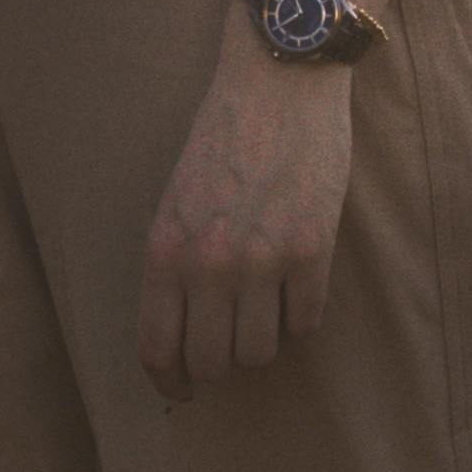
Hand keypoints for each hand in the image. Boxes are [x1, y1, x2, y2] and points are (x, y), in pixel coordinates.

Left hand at [138, 17, 353, 399]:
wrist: (280, 80)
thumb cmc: (224, 136)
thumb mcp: (176, 200)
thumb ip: (176, 263)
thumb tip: (183, 330)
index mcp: (166, 250)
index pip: (157, 347)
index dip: (168, 381)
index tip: (181, 391)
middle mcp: (210, 263)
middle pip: (211, 362)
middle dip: (218, 367)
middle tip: (228, 350)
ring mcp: (264, 260)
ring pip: (260, 352)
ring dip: (262, 344)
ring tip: (264, 315)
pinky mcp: (314, 250)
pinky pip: (306, 322)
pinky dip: (301, 320)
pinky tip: (297, 295)